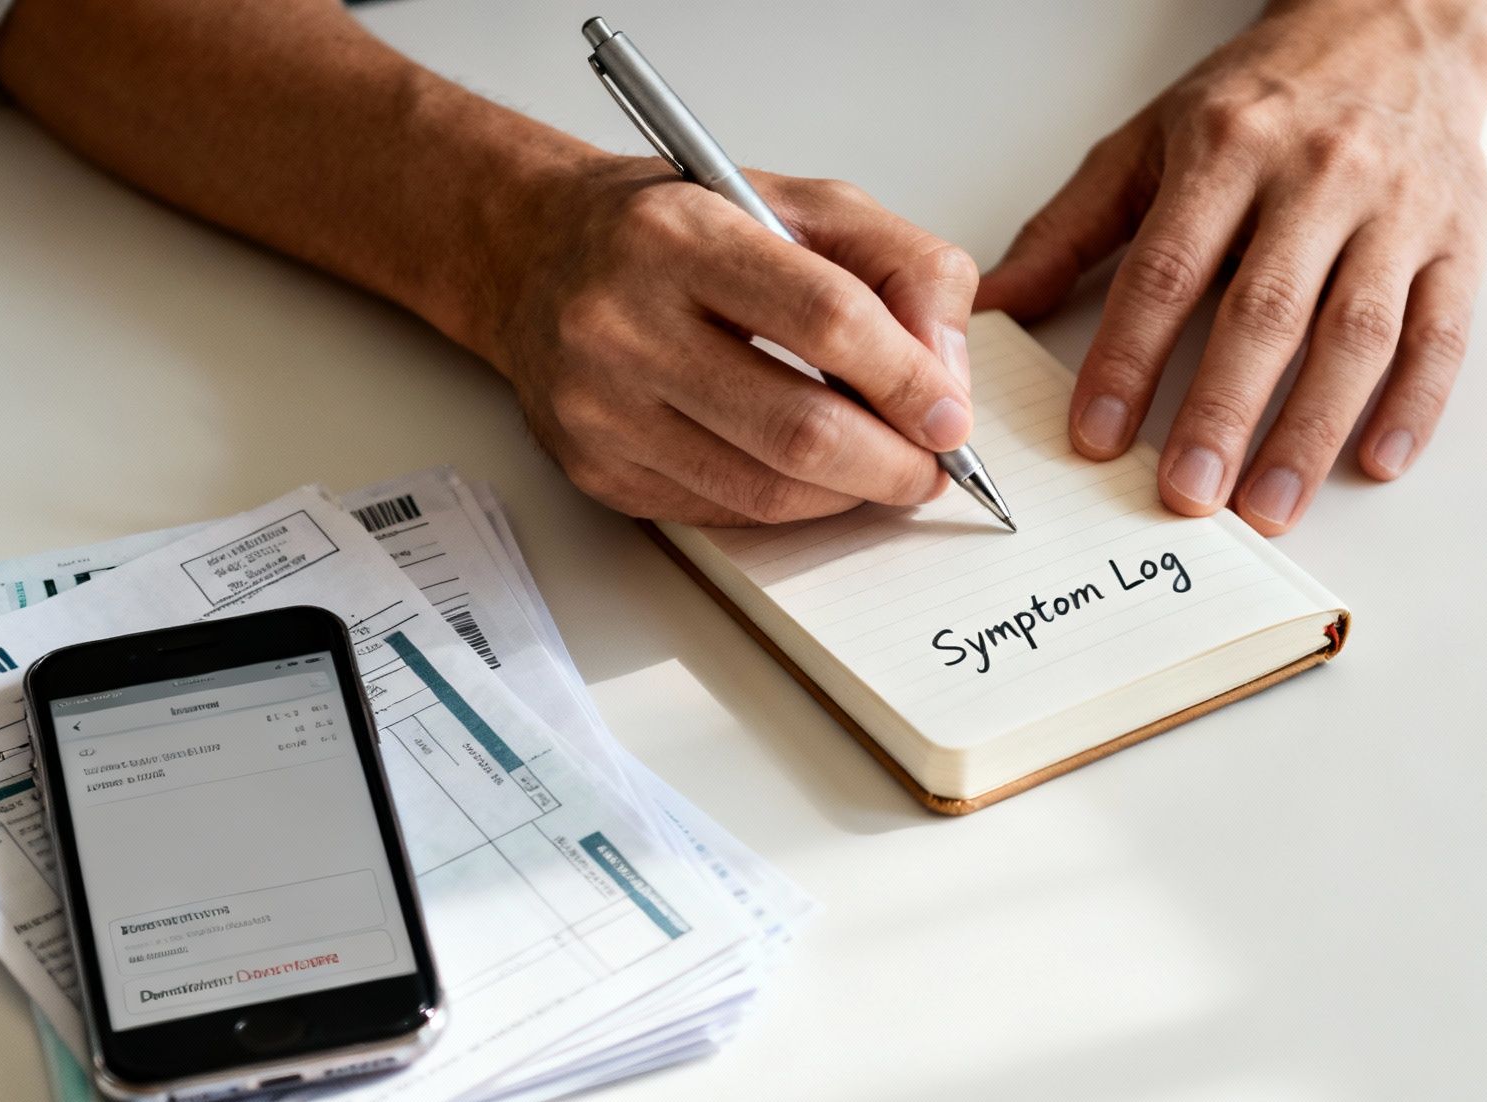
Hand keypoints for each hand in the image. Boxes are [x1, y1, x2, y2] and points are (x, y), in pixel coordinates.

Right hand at [477, 150, 977, 525]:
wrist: (536, 255)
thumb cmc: (678, 228)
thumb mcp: (802, 204)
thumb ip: (901, 267)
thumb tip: (947, 381)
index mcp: (680, 237)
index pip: (826, 320)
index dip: (908, 379)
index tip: (951, 417)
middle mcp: (624, 324)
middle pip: (799, 428)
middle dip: (892, 462)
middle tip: (931, 465)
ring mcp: (602, 408)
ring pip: (766, 490)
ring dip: (850, 494)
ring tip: (883, 468)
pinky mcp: (596, 470)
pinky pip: (725, 513)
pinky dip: (791, 505)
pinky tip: (812, 475)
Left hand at [980, 0, 1486, 534]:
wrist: (1395, 24)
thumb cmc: (1261, 96)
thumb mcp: (1147, 141)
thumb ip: (1069, 229)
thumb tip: (993, 308)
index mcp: (1227, 149)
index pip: (1168, 268)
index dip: (1129, 358)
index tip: (1096, 437)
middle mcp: (1318, 175)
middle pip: (1265, 311)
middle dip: (1221, 413)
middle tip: (1187, 495)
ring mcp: (1397, 209)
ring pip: (1357, 333)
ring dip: (1311, 431)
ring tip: (1268, 508)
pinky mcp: (1459, 238)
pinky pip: (1441, 331)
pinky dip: (1414, 403)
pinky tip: (1374, 460)